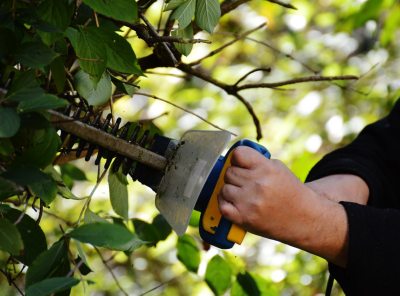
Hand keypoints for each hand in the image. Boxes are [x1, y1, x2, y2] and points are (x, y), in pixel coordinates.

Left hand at [218, 146, 349, 266]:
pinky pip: (222, 205)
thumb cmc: (289, 191)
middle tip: (245, 182)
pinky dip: (225, 203)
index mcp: (267, 169)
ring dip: (230, 190)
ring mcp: (250, 202)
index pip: (238, 154)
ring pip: (224, 188)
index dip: (237, 158)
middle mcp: (258, 184)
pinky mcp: (244, 218)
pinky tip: (234, 203)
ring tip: (243, 194)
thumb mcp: (278, 168)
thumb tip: (233, 157)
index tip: (241, 163)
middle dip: (235, 176)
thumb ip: (257, 161)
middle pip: (229, 172)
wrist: (304, 218)